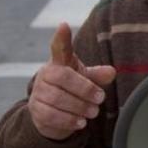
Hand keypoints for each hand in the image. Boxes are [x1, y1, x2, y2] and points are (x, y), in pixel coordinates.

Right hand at [27, 23, 116, 140]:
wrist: (51, 114)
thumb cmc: (71, 89)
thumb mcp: (85, 79)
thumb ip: (97, 75)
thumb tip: (112, 72)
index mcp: (59, 62)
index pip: (58, 47)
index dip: (61, 37)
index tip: (64, 25)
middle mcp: (46, 74)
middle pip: (63, 77)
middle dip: (84, 89)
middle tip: (100, 99)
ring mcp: (38, 92)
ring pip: (57, 98)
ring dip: (78, 107)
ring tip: (93, 112)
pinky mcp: (35, 110)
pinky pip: (51, 115)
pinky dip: (68, 120)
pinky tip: (80, 122)